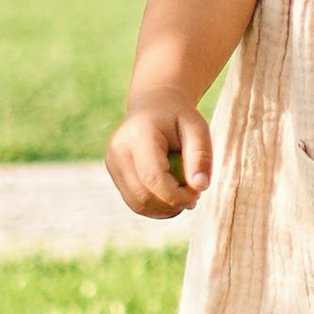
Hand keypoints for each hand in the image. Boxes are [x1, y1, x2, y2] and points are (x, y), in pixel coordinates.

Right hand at [107, 101, 212, 219]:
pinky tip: (171, 196)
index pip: (152, 177)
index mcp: (139, 135)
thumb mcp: (197, 128)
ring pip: (137, 204)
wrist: (154, 105)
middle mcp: (119, 150)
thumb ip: (201, 156)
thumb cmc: (180, 118)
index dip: (175, 195)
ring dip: (164, 209)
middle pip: (143, 195)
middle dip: (171, 204)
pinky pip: (134, 201)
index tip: (197, 195)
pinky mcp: (114, 172)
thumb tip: (200, 187)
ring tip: (184, 196)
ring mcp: (112, 162)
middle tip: (194, 196)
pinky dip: (155, 206)